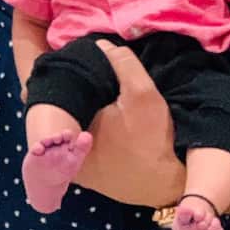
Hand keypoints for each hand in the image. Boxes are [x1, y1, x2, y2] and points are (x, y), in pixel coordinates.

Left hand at [71, 44, 184, 207]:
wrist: (168, 184)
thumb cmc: (153, 139)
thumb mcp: (143, 93)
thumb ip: (122, 64)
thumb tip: (101, 45)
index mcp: (69, 132)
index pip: (60, 96)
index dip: (70, 78)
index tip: (79, 66)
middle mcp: (63, 155)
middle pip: (63, 115)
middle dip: (75, 97)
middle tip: (89, 79)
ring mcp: (74, 169)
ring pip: (71, 132)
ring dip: (82, 115)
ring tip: (96, 97)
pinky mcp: (88, 178)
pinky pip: (79, 148)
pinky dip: (89, 132)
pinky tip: (104, 122)